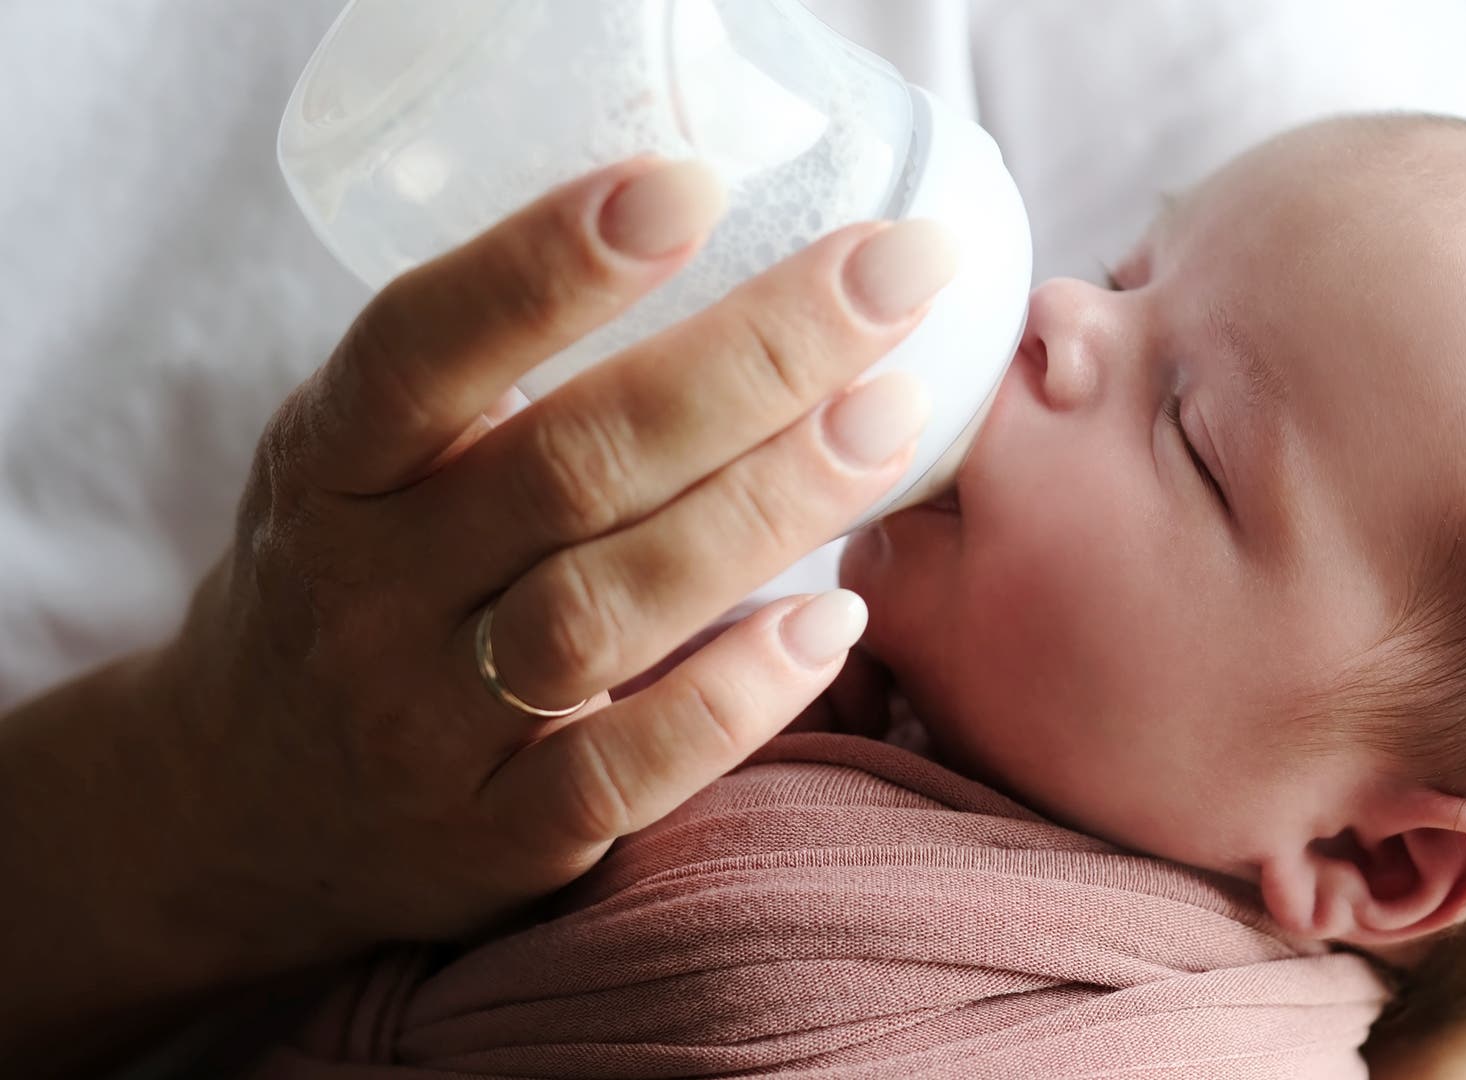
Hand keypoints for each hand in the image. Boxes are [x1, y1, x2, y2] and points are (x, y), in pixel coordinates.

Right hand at [73, 156, 951, 981]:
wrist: (243, 802)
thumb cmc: (357, 580)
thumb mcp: (362, 463)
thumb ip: (488, 387)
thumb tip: (725, 262)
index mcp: (330, 466)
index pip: (422, 346)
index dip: (548, 263)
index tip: (690, 183)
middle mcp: (368, 590)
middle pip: (568, 465)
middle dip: (749, 360)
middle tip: (892, 277)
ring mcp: (429, 723)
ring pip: (606, 609)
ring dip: (765, 508)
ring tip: (890, 418)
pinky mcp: (498, 835)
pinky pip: (628, 769)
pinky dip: (737, 696)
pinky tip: (834, 620)